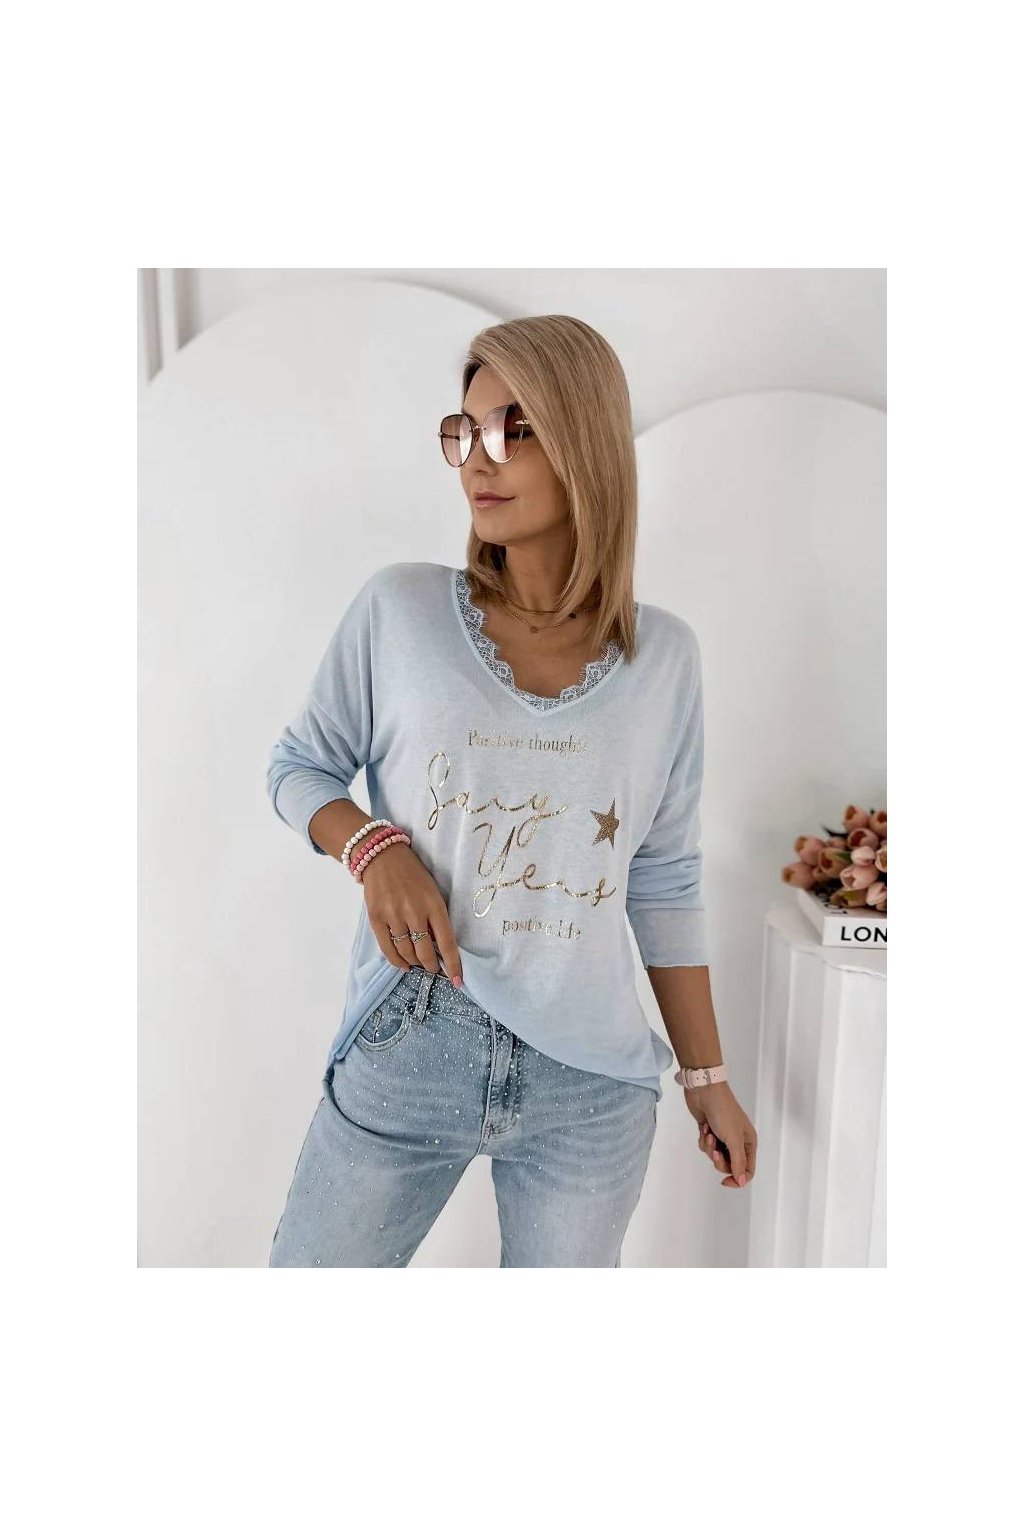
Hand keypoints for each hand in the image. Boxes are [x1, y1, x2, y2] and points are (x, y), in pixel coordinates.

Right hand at [360, 841, 463, 984]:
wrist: (383, 856)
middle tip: (433, 968)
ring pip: (407, 952)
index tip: (458, 981)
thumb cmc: (413, 874)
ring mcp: (393, 916)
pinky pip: (388, 948)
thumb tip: (439, 947)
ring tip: (419, 964)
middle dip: (432, 966)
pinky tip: (404, 965)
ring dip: (415, 963)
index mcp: (434, 904)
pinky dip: (397, 961)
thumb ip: (436, 917)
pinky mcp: (376, 918)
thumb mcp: (432, 892)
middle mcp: (414, 912)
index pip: (447, 942)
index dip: (452, 965)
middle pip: (425, 952)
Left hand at [685, 1082, 756, 1188]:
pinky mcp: (710, 1133)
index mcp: (749, 1142)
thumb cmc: (723, 1111)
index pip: (747, 1170)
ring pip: (715, 1157)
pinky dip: (703, 1139)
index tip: (725, 1181)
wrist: (704, 1091)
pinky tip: (704, 1127)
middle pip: (729, 1166)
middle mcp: (738, 1141)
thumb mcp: (734, 1139)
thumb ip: (738, 1162)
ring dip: (709, 1147)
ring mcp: (723, 1137)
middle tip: (714, 1149)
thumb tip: (742, 1181)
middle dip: (719, 1159)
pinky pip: (706, 1147)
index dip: (737, 1179)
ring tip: (709, 1132)